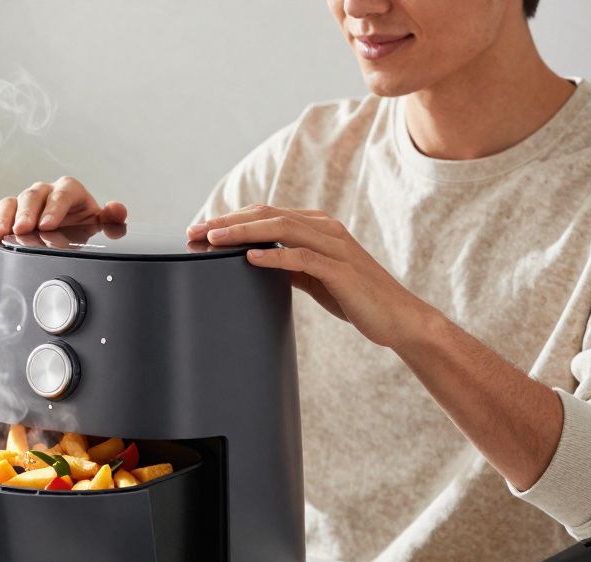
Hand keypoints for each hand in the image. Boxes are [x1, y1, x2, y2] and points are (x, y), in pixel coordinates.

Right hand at [0, 176, 126, 247]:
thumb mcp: (99, 223)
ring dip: (2, 219)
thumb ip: (111, 219)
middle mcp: (44, 193)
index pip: (61, 194)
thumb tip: (116, 209)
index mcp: (68, 190)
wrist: (70, 231)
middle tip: (23, 229)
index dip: (54, 208)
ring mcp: (24, 204)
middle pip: (32, 196)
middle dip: (26, 213)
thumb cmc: (83, 224)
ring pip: (10, 204)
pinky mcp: (9, 216)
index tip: (48, 225)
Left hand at [188, 205, 436, 348]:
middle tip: (195, 230)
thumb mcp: (314, 276)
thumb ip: (289, 264)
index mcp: (317, 227)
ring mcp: (334, 247)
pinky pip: (303, 258)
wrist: (396, 318)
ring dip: (244, 233)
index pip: (266, 214)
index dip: (231, 218)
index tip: (199, 229)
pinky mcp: (341, 270)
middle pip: (268, 215)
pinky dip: (275, 255)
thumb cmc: (353, 297)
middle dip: (228, 221)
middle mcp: (325, 229)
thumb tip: (255, 260)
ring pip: (282, 229)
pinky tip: (250, 257)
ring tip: (213, 239)